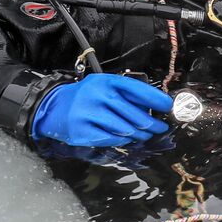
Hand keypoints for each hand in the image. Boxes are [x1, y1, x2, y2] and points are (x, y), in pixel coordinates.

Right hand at [31, 74, 173, 147]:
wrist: (53, 107)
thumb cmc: (86, 97)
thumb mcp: (103, 87)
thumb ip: (125, 95)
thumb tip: (152, 107)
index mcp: (105, 81)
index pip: (135, 88)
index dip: (154, 98)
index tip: (167, 106)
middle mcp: (96, 95)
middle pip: (132, 113)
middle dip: (150, 123)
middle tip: (160, 128)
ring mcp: (88, 113)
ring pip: (123, 128)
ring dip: (139, 134)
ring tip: (146, 135)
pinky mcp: (81, 131)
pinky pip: (110, 138)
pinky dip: (122, 140)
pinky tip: (128, 139)